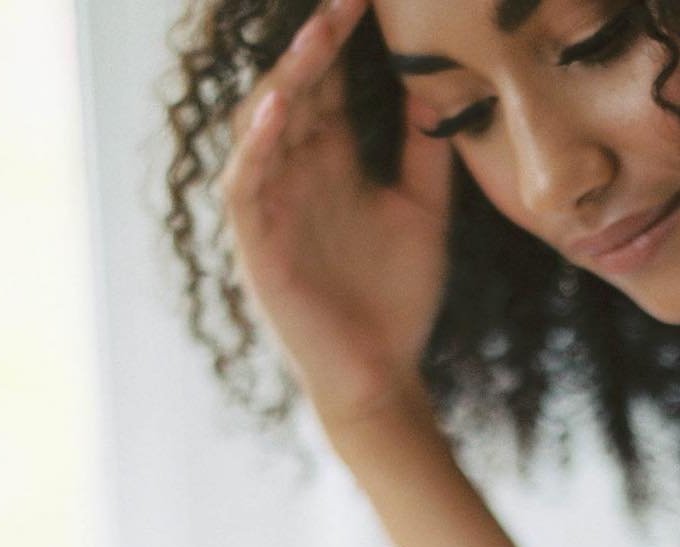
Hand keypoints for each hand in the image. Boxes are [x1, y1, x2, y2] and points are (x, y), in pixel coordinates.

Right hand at [220, 0, 452, 431]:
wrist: (382, 375)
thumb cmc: (398, 298)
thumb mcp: (424, 211)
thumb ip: (424, 150)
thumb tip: (435, 81)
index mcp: (331, 159)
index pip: (328, 79)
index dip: (341, 35)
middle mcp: (296, 172)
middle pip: (295, 87)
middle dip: (316, 41)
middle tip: (345, 0)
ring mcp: (272, 205)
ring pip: (263, 124)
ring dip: (287, 79)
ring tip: (316, 38)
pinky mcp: (258, 245)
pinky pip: (244, 183)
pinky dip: (257, 144)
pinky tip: (280, 108)